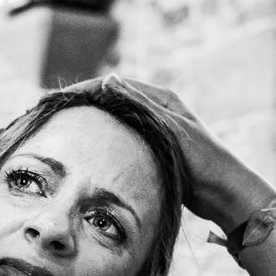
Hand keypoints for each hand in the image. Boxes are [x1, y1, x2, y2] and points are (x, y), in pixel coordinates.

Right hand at [71, 75, 275, 230]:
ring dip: (90, 124)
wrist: (226, 195)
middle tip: (49, 112)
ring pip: (114, 123)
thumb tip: (108, 80)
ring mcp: (155, 132)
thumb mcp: (170, 131)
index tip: (56, 99)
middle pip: (111, 102)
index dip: (82, 90)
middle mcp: (157, 111)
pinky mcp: (154, 153)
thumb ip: (141, 107)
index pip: (113, 86)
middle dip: (81, 105)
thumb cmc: (204, 162)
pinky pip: (121, 142)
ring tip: (61, 130)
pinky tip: (86, 153)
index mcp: (162, 99)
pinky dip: (102, 143)